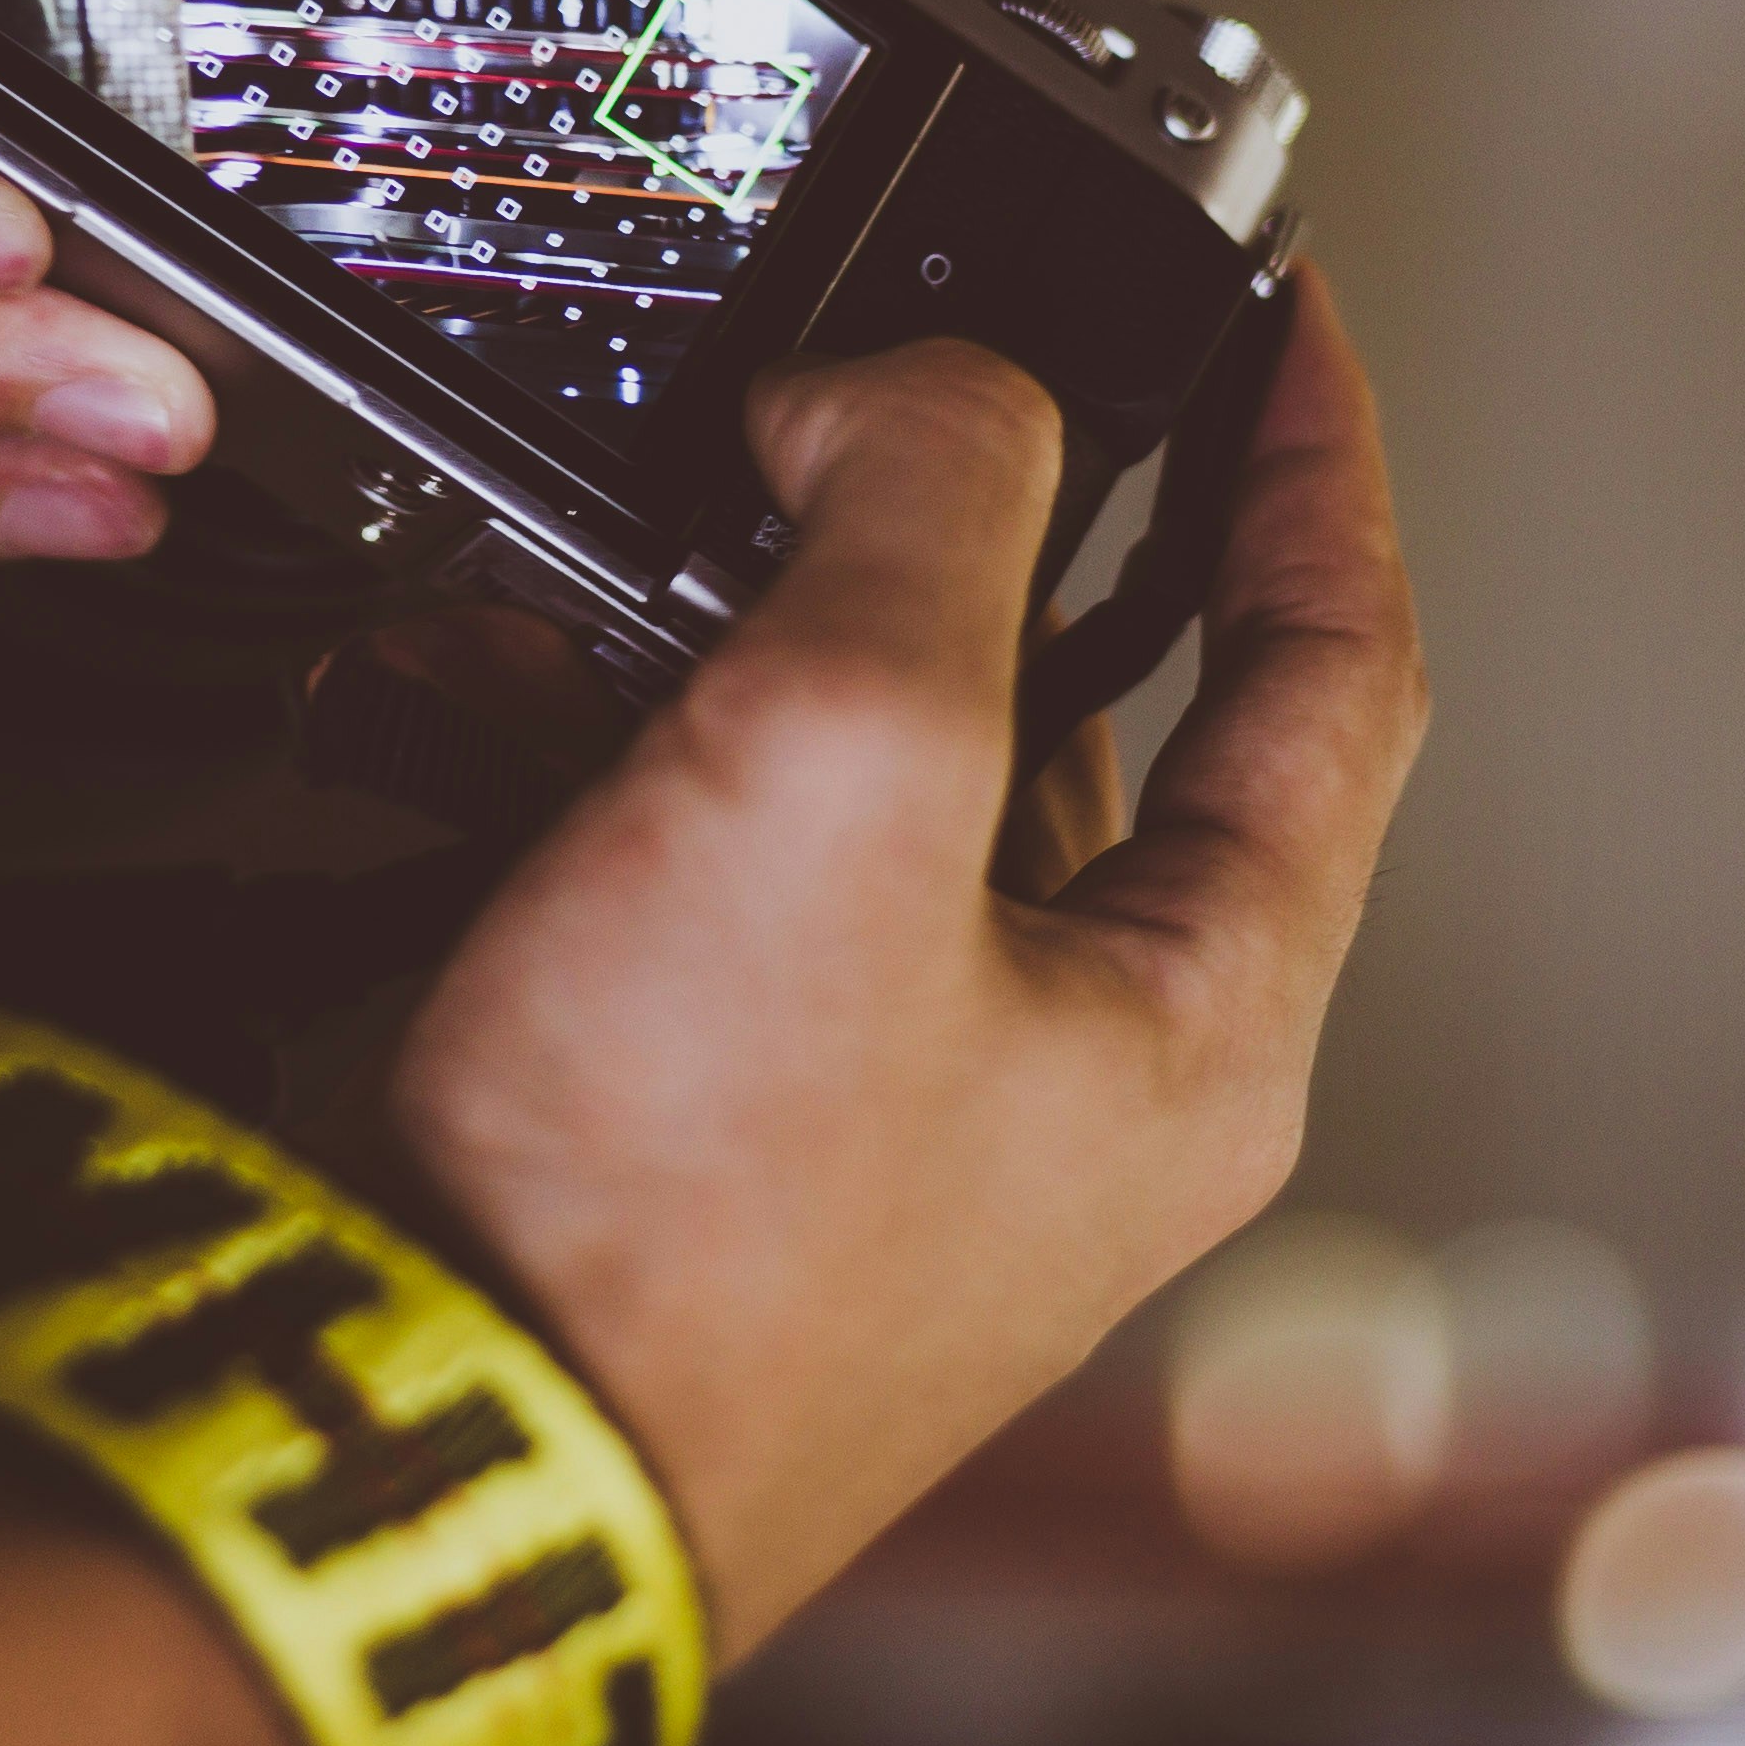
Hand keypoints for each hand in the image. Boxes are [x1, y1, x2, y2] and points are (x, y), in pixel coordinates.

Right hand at [389, 273, 1427, 1653]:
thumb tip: (913, 390)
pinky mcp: (678, 1124)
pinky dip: (582, 744)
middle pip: (1070, 709)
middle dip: (941, 521)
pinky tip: (460, 684)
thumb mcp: (856, 758)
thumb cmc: (675, 1209)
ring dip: (723, 623)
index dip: (1319, 457)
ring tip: (609, 523)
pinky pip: (671, 866)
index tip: (1288, 309)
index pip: (1340, 674)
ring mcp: (863, 1114)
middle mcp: (1055, 1085)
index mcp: (1199, 1028)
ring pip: (841, 774)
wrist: (404, 1436)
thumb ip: (929, 504)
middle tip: (873, 381)